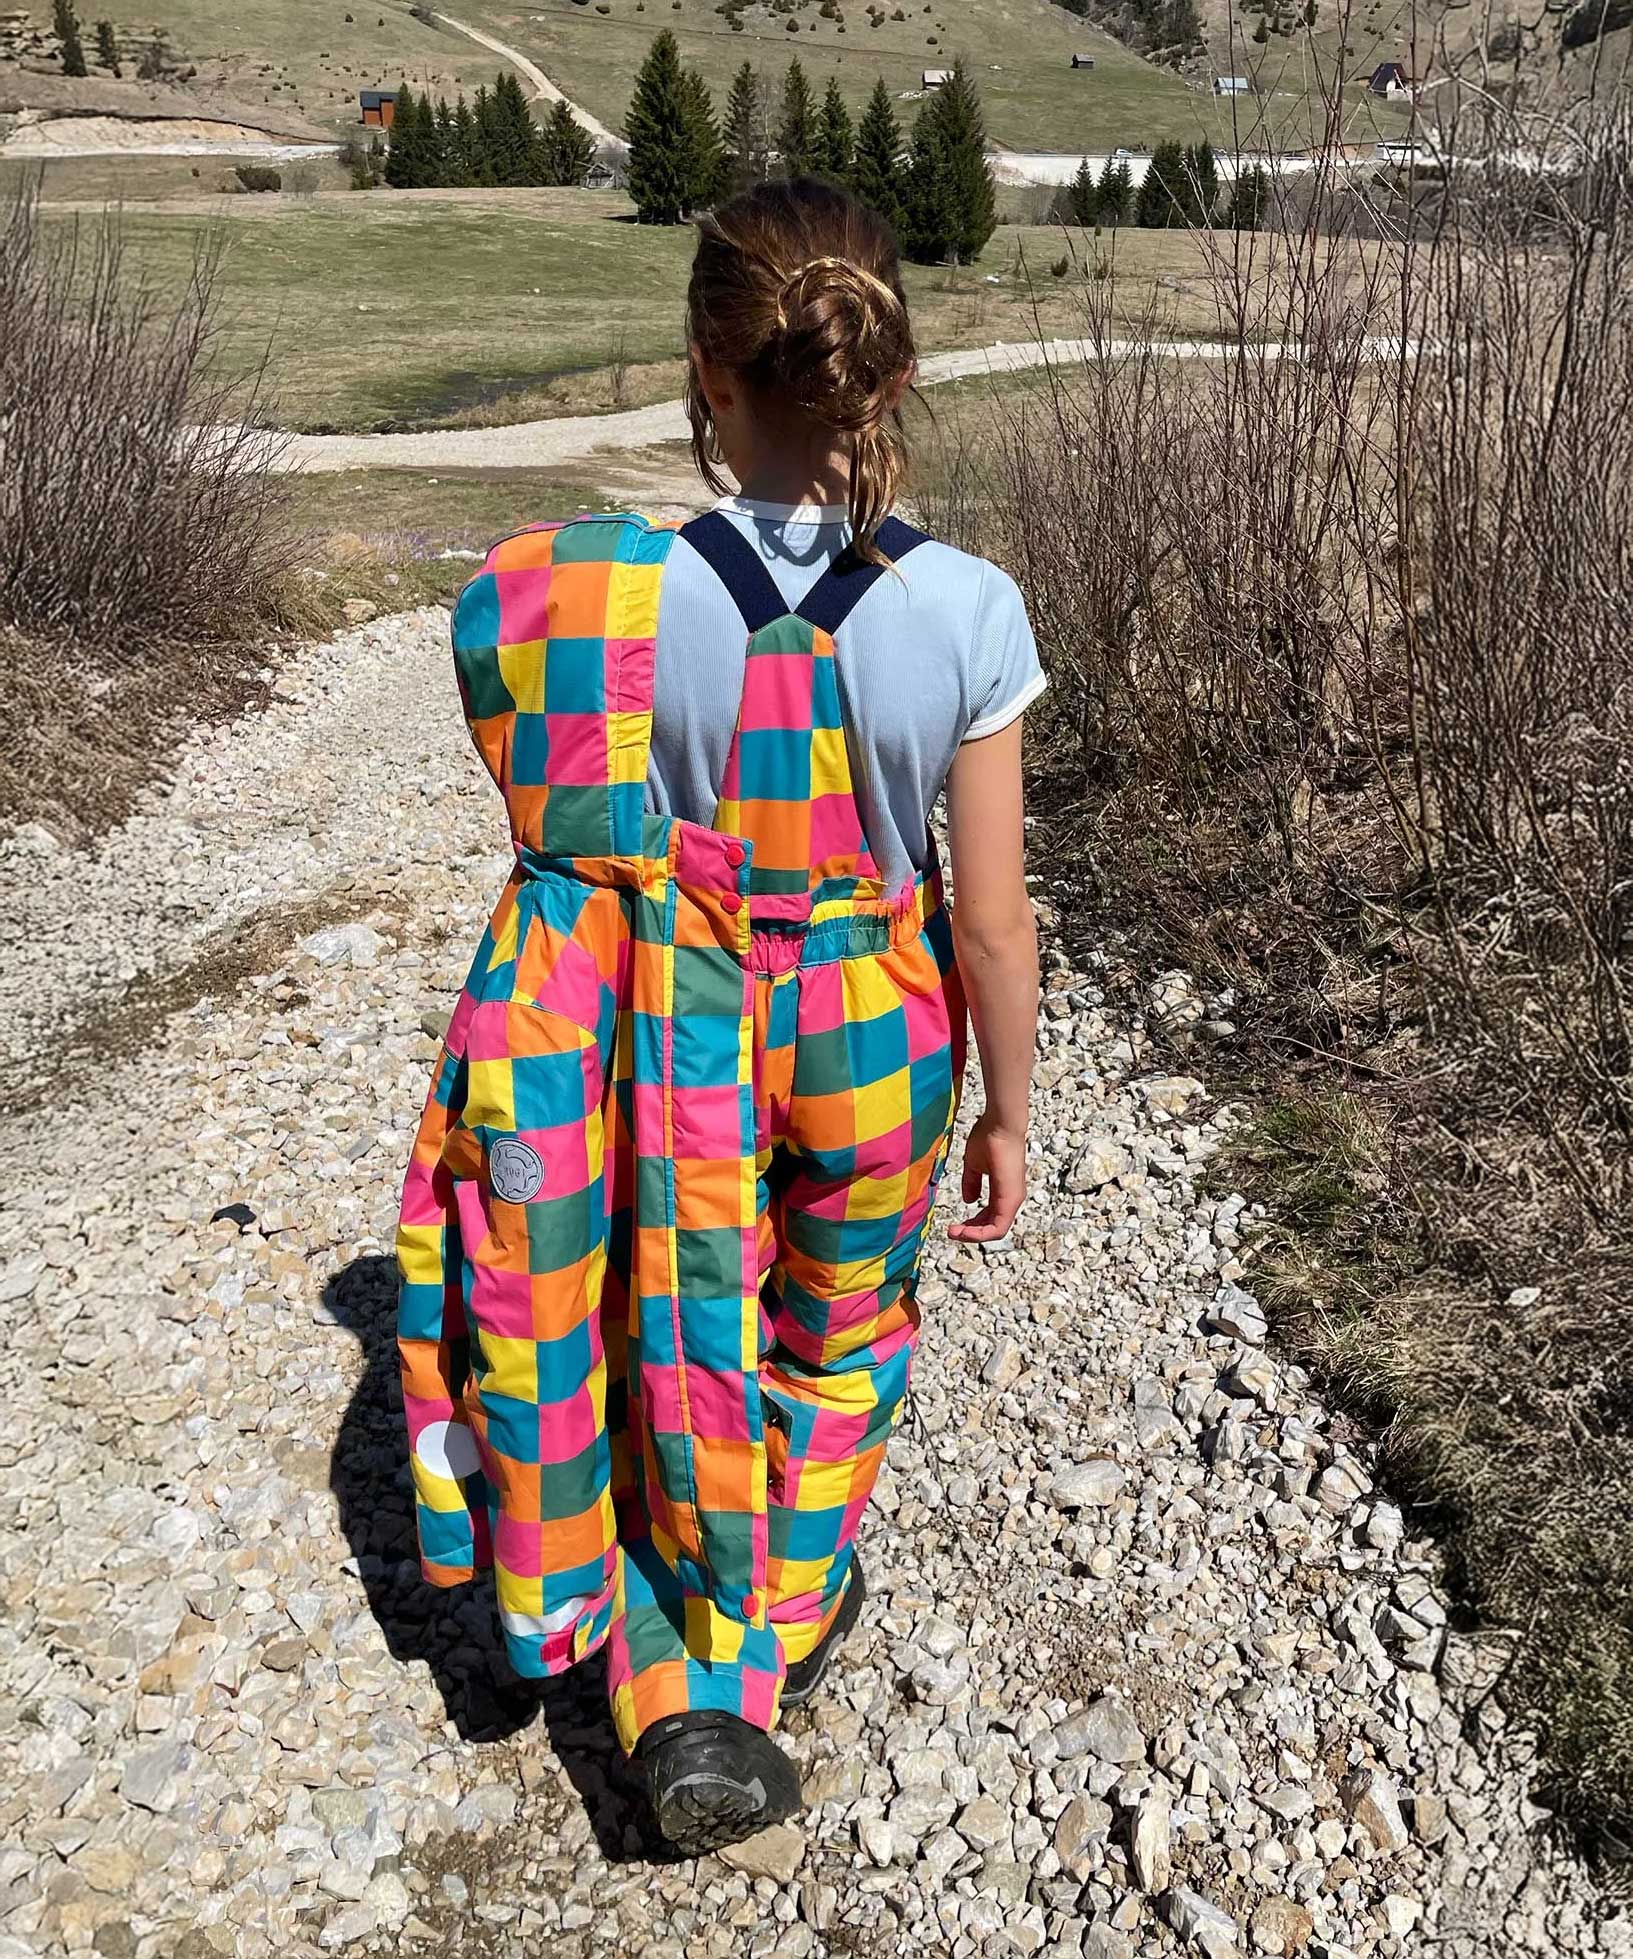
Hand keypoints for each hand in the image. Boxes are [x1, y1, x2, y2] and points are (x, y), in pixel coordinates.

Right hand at [948, 1111, 1026, 1242]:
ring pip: (996, 1230)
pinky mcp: (1011, 1199)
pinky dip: (981, 1233)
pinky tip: (964, 1231)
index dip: (972, 1224)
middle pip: (992, 1227)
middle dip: (970, 1232)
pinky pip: (998, 1227)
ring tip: (954, 1233)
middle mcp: (1011, 1198)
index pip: (990, 1217)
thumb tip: (969, 1200)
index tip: (953, 1226)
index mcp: (1003, 1190)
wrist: (1000, 1124)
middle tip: (952, 1232)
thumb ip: (971, 1183)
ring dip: (974, 1235)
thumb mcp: (974, 1164)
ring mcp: (1013, 1199)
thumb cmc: (989, 1137)